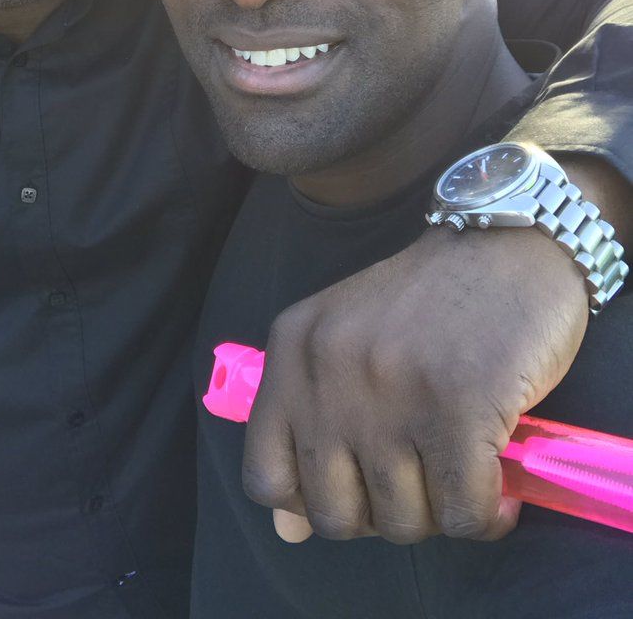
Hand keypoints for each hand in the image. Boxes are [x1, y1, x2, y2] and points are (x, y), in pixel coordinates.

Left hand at [241, 222, 589, 544]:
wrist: (504, 240)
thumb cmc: (428, 298)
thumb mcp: (345, 342)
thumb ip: (308, 425)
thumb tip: (287, 530)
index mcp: (292, 350)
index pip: (266, 477)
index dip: (310, 504)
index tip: (357, 490)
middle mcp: (328, 370)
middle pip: (335, 515)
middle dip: (382, 517)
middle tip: (420, 484)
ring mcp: (390, 389)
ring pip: (402, 522)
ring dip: (439, 515)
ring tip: (463, 476)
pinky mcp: (459, 406)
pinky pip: (463, 512)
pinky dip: (487, 516)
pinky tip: (499, 490)